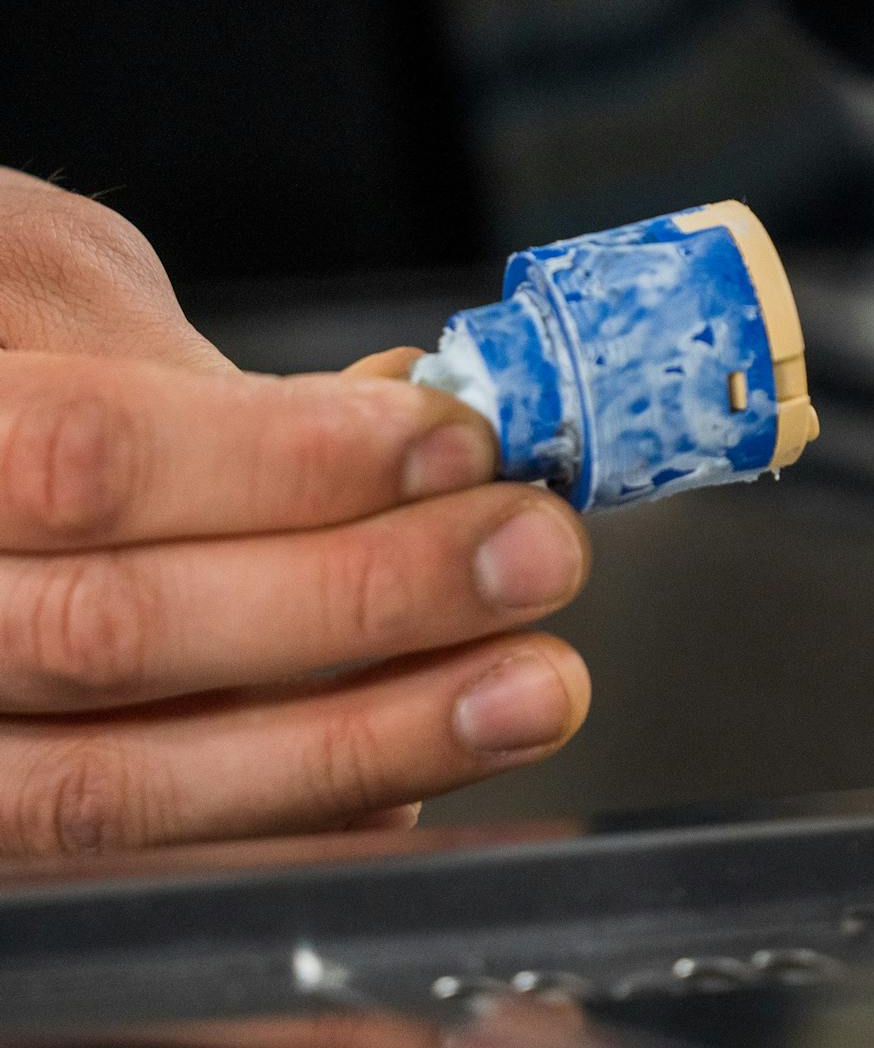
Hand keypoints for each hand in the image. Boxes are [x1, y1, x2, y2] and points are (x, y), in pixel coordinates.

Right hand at [0, 169, 590, 856]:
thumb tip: (386, 416)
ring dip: (359, 744)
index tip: (459, 442)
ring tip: (527, 688)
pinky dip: (289, 833)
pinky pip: (137, 870)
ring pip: (120, 789)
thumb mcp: (36, 286)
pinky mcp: (1, 835)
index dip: (286, 459)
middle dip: (364, 598)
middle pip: (117, 635)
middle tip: (536, 553)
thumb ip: (176, 355)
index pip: (87, 460)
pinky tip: (413, 790)